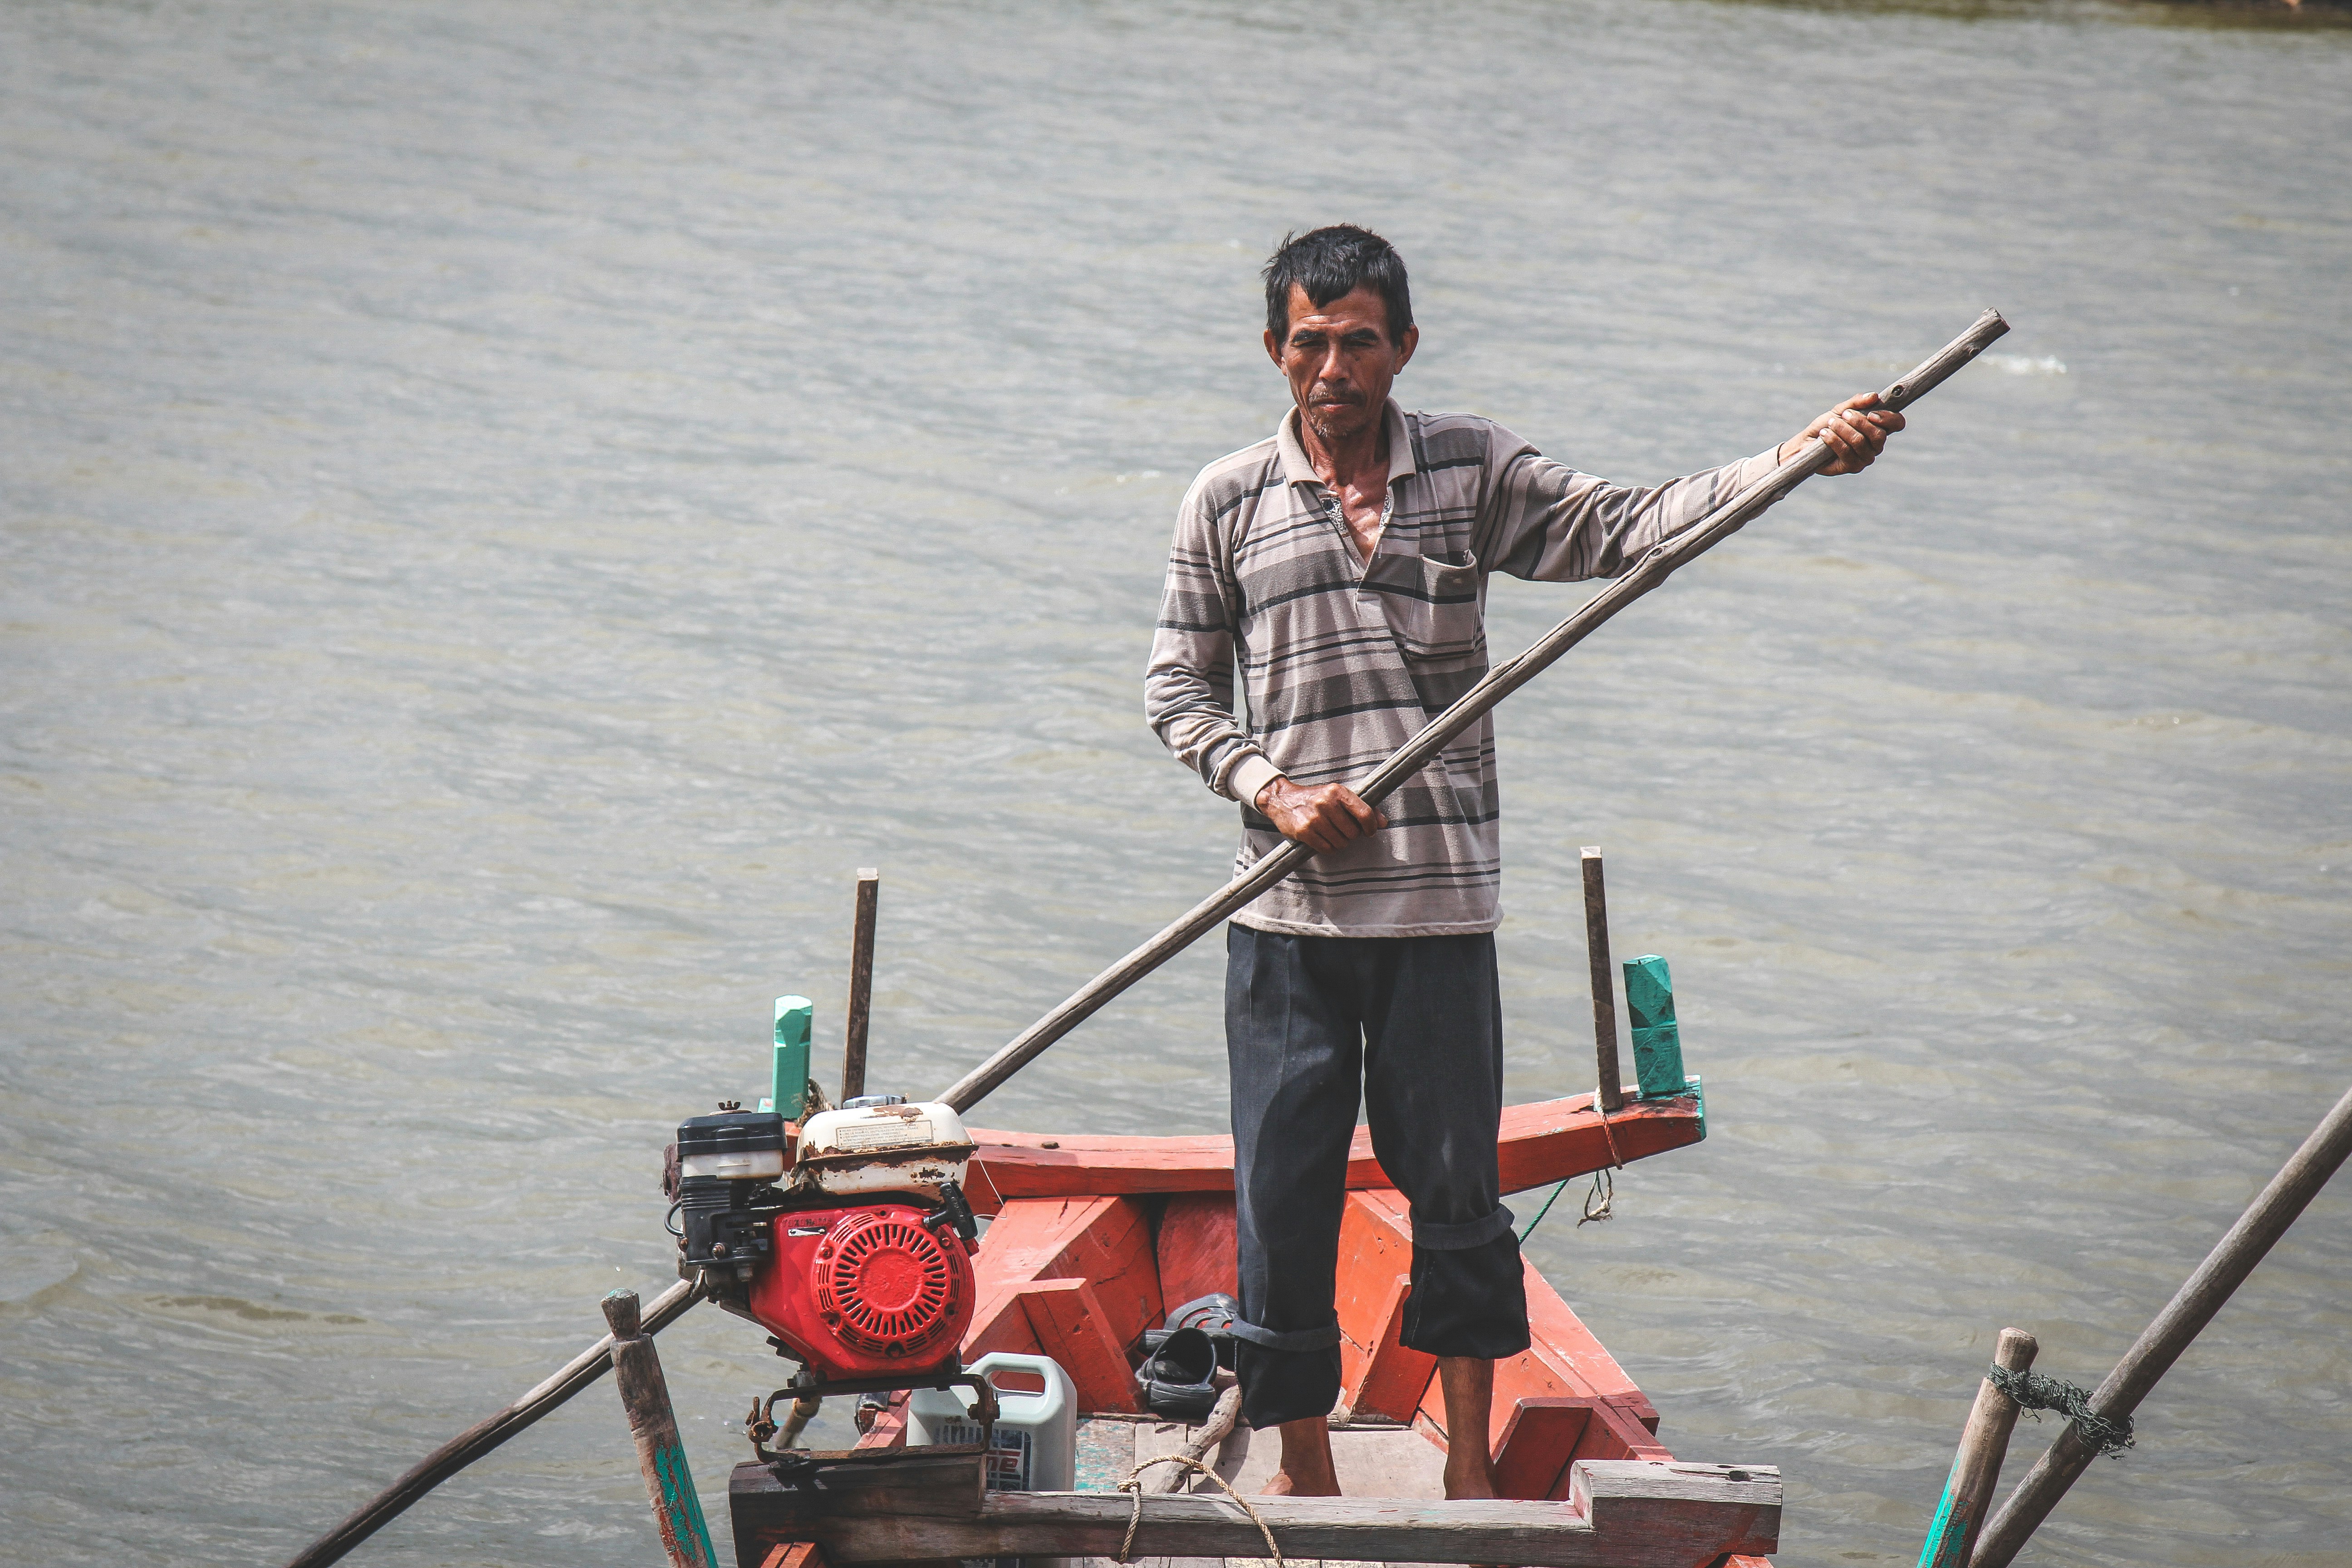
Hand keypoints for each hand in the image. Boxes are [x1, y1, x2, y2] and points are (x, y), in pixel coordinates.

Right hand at [1255, 776, 1385, 852]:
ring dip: (1339, 842)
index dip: (1371, 827)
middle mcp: (1325, 803)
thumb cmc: (1315, 798)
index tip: (1369, 831)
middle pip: (1353, 832)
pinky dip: (1328, 847)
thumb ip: (1362, 808)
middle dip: (1350, 835)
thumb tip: (1383, 822)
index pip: (1365, 813)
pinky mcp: (1304, 831)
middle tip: (1341, 829)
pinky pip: (1327, 849)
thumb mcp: (1338, 796)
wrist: (1282, 800)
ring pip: (1341, 843)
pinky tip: (1322, 838)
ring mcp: (1314, 818)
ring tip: (1330, 833)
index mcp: (1337, 791)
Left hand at [1780, 393, 1904, 474]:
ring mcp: (1865, 458)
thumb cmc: (1827, 425)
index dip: (1889, 418)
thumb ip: (1856, 403)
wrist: (1806, 442)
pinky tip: (1824, 434)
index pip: (1897, 424)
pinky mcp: (1851, 467)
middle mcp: (1875, 446)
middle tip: (1844, 415)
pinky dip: (1834, 440)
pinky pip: (1846, 452)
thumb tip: (1873, 396)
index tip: (1872, 413)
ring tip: (1830, 423)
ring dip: (1843, 429)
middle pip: (1879, 435)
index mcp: (1878, 428)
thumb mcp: (1840, 410)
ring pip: (1860, 442)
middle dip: (1859, 422)